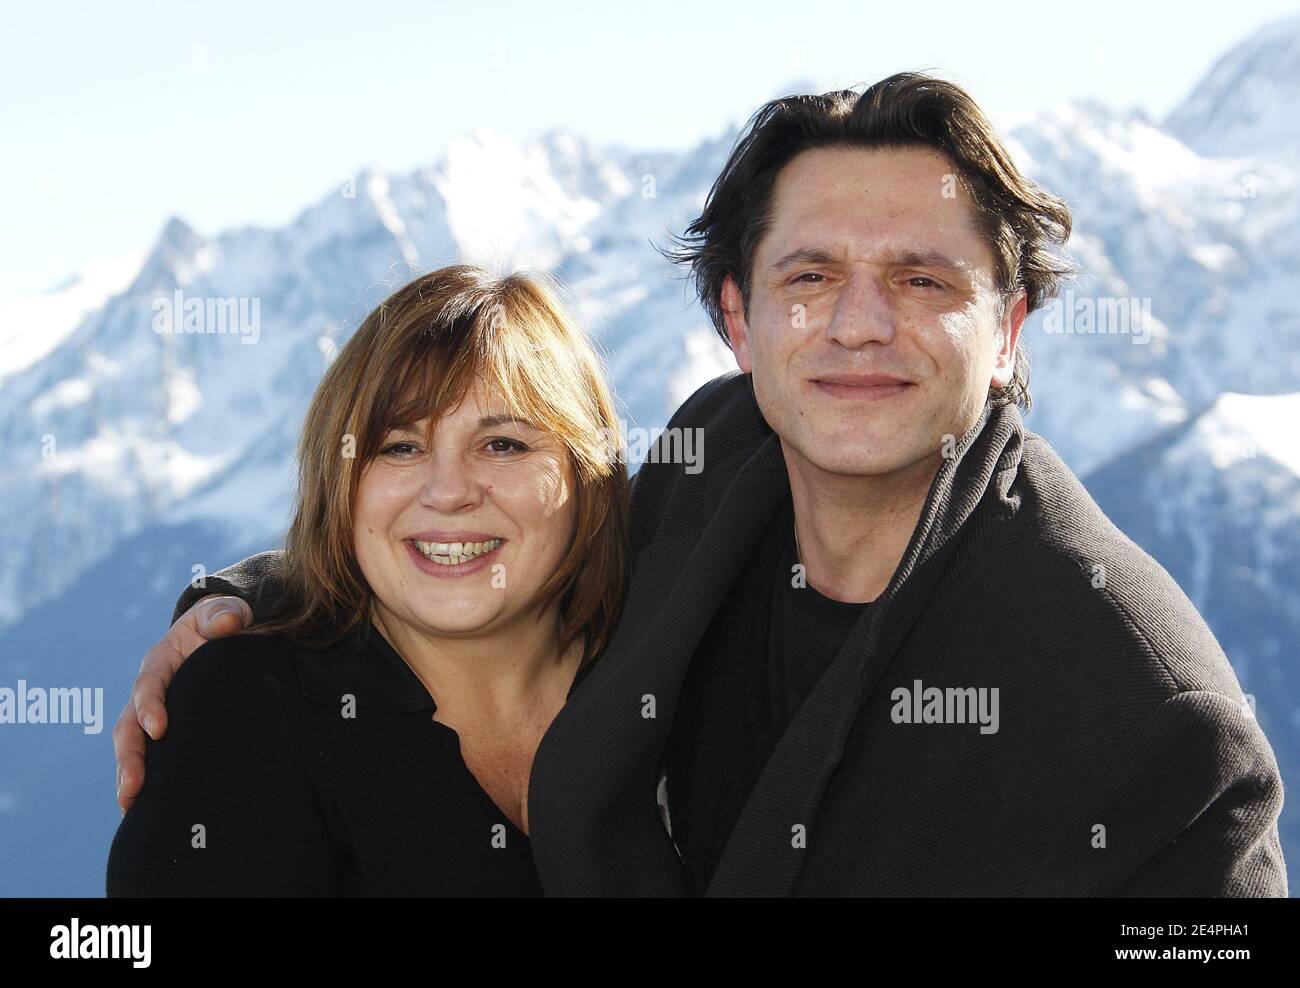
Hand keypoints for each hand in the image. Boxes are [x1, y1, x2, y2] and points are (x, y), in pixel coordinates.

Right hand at [114, 595, 252, 813]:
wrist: (225, 635)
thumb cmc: (224, 623)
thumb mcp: (226, 612)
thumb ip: (225, 613)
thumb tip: (228, 623)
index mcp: (160, 661)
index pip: (149, 684)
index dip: (150, 706)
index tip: (159, 730)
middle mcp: (149, 690)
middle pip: (129, 725)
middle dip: (129, 756)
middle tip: (134, 786)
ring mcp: (154, 714)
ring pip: (132, 747)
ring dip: (128, 776)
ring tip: (131, 806)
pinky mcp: (166, 733)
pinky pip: (151, 759)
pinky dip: (146, 783)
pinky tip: (145, 812)